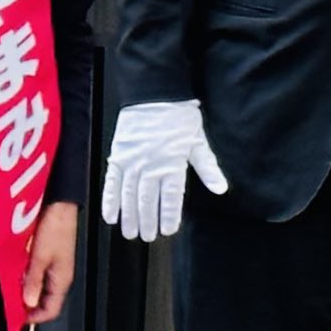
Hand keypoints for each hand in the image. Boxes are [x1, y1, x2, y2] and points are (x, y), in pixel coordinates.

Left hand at [21, 202, 78, 324]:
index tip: (16, 317)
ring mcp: (55, 266)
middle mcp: (60, 275)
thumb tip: (28, 301)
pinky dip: (28, 276)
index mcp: (61, 279)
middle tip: (10, 302)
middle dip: (27, 304)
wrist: (59, 205)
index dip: (34, 318)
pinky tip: (18, 270)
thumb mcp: (40, 257)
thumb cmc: (56, 227)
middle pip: (44, 301)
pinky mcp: (50, 256)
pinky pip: (38, 274)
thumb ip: (33, 281)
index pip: (50, 311)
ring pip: (40, 287)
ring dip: (26, 289)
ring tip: (12, 285)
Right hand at [100, 100, 228, 240]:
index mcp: (172, 164)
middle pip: (148, 200)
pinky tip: (110, 216)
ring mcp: (132, 162)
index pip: (171, 197)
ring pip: (129, 195)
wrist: (154, 93)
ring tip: (130, 233)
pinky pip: (111, 183)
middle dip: (147, 221)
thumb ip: (208, 168)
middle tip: (147, 237)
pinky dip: (109, 200)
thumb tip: (221, 188)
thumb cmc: (178, 116)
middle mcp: (151, 166)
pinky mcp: (117, 156)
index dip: (169, 215)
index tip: (168, 230)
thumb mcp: (198, 141)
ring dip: (129, 216)